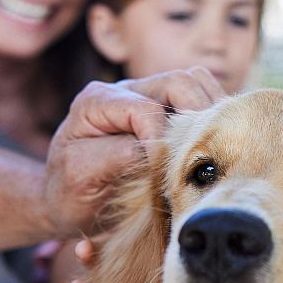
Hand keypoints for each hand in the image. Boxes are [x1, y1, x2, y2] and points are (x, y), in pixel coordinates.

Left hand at [45, 69, 224, 237]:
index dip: (163, 142)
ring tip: (216, 147)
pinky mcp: (166, 110)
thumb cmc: (70, 191)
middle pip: (180, 82)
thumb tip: (160, 149)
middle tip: (208, 154)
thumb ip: (118, 155)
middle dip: (200, 116)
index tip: (168, 178)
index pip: (146, 110)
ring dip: (212, 113)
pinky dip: (214, 118)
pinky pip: (201, 98)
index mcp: (97, 101)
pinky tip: (215, 146)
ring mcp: (148, 96)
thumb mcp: (82, 176)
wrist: (66, 200)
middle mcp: (125, 90)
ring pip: (196, 83)